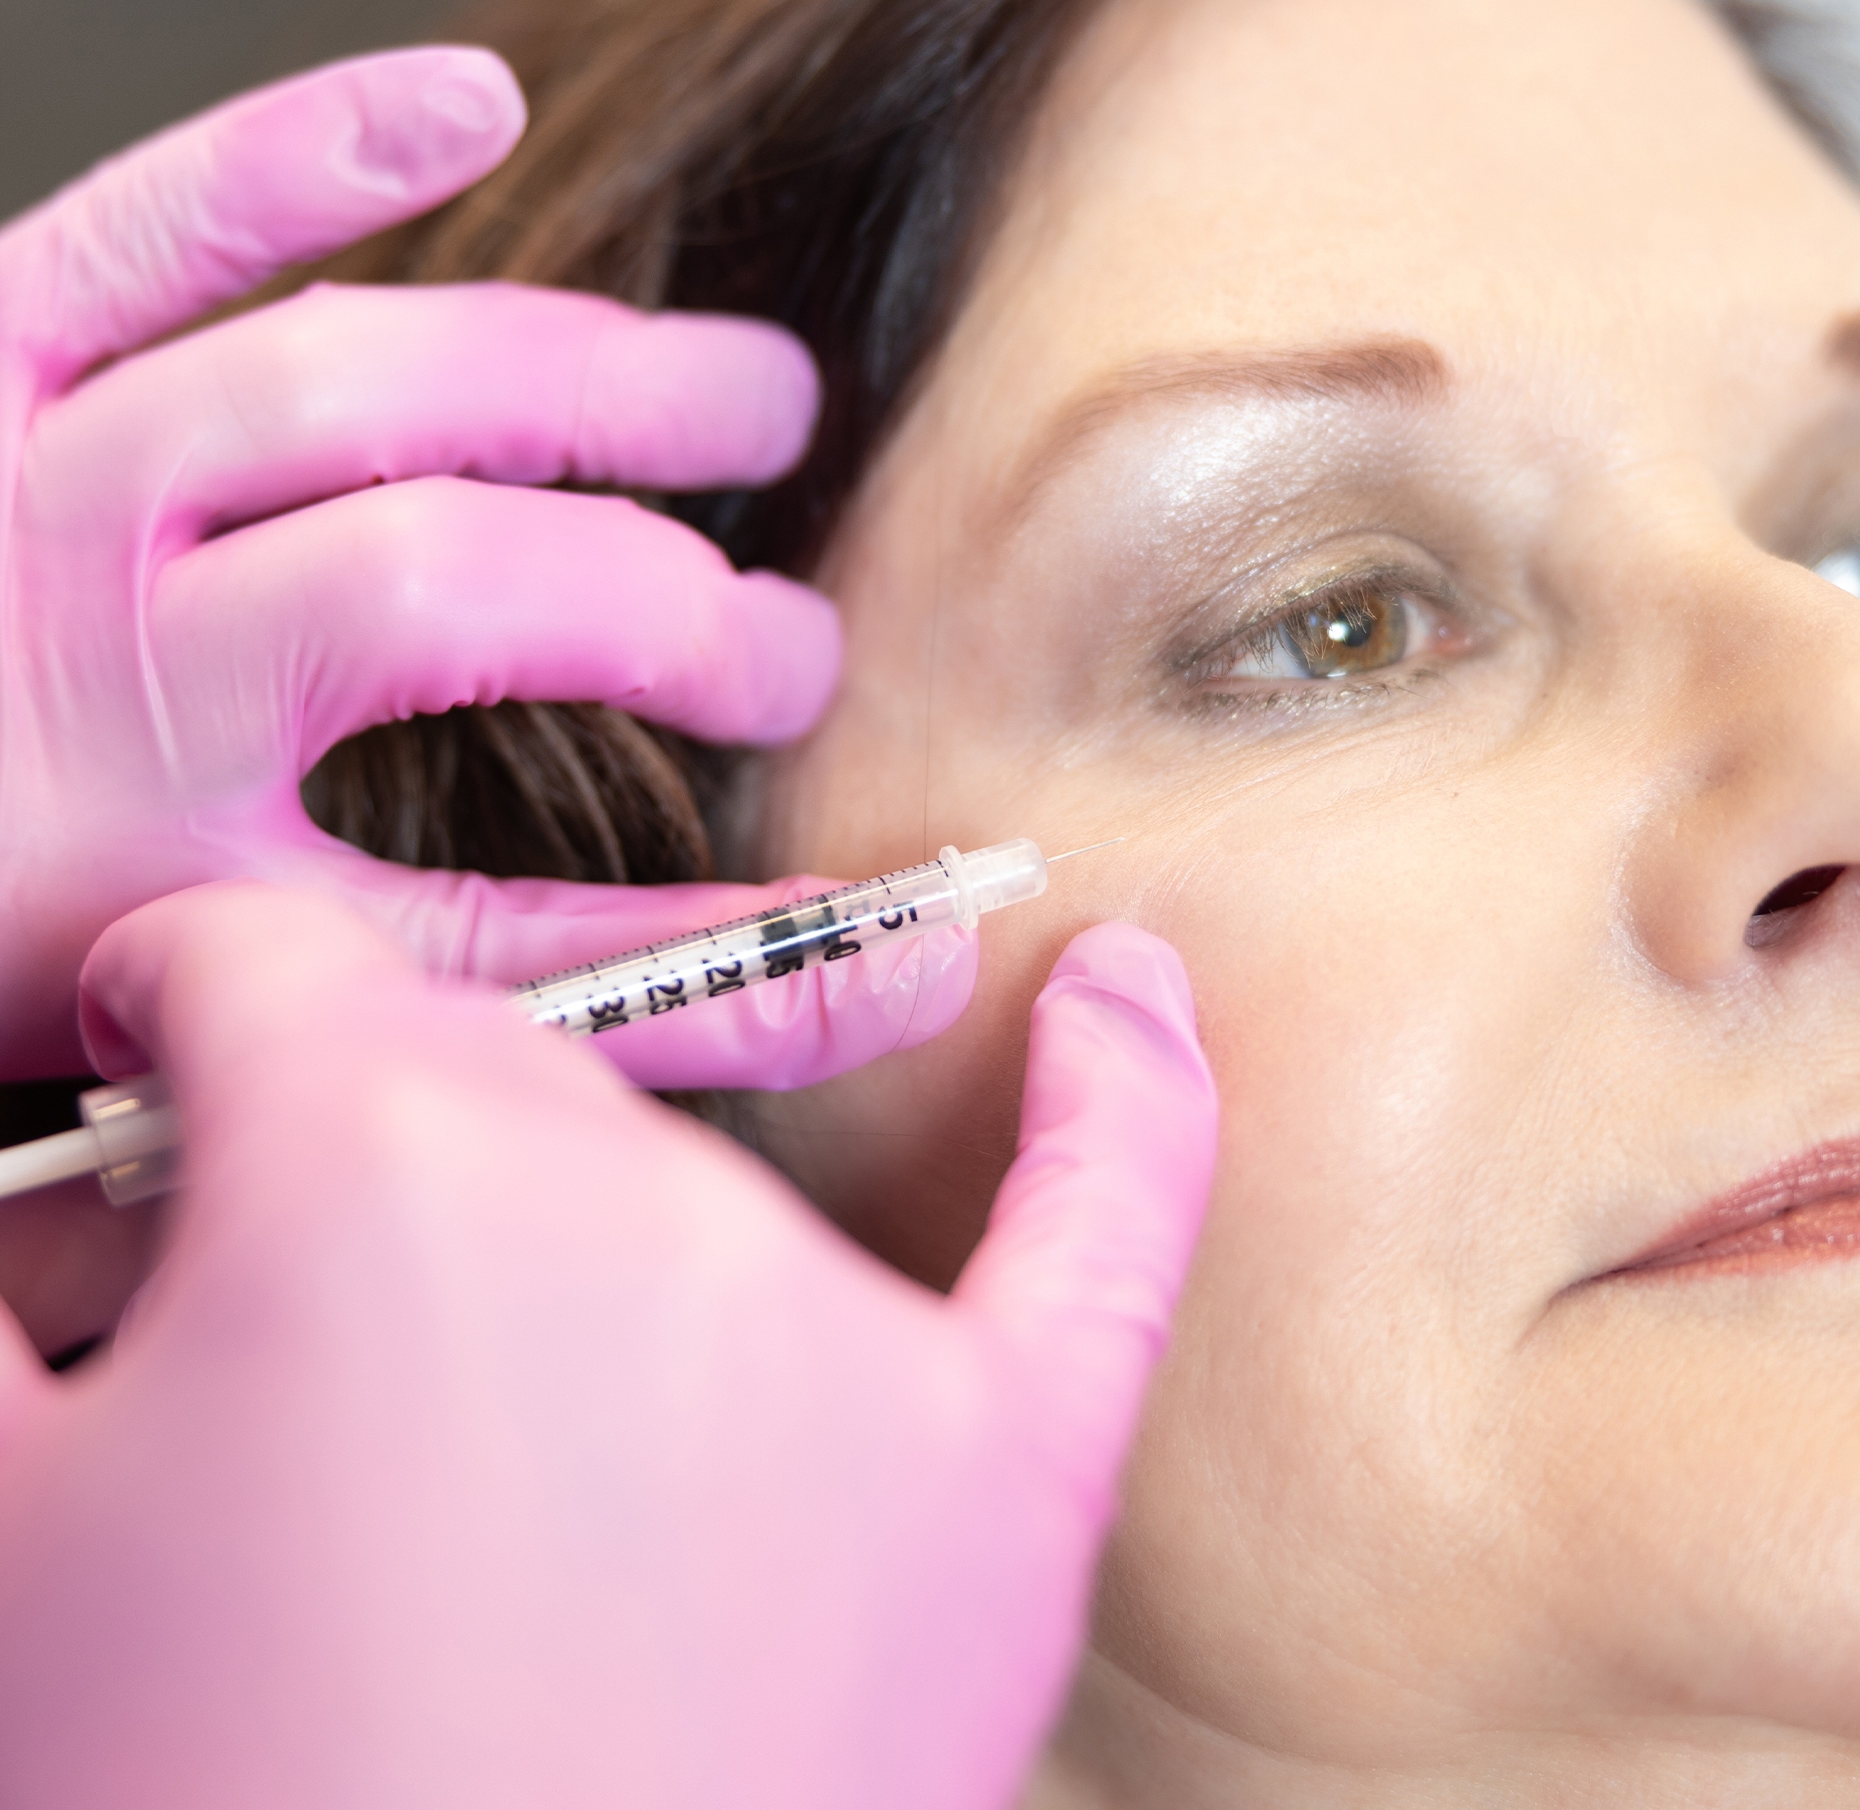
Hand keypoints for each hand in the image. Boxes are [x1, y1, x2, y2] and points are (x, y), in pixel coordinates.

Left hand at [0, 48, 848, 1079]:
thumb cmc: (14, 905)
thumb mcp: (268, 982)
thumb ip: (559, 980)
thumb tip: (867, 976)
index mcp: (156, 849)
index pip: (491, 825)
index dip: (665, 800)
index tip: (801, 726)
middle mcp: (97, 644)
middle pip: (437, 571)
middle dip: (660, 595)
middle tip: (805, 629)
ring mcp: (30, 474)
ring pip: (345, 385)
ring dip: (581, 378)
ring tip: (761, 402)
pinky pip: (148, 224)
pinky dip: (306, 149)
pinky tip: (475, 103)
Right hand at [0, 884, 1214, 1809]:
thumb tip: (50, 1197)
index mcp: (373, 1170)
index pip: (258, 972)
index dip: (165, 1016)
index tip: (151, 1072)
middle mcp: (640, 1206)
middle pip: (463, 1085)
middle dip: (338, 1178)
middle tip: (264, 1392)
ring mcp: (846, 1338)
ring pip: (662, 1187)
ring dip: (543, 1266)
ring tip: (443, 1510)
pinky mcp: (1004, 1484)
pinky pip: (1099, 1230)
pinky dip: (1125, 1104)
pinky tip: (1129, 996)